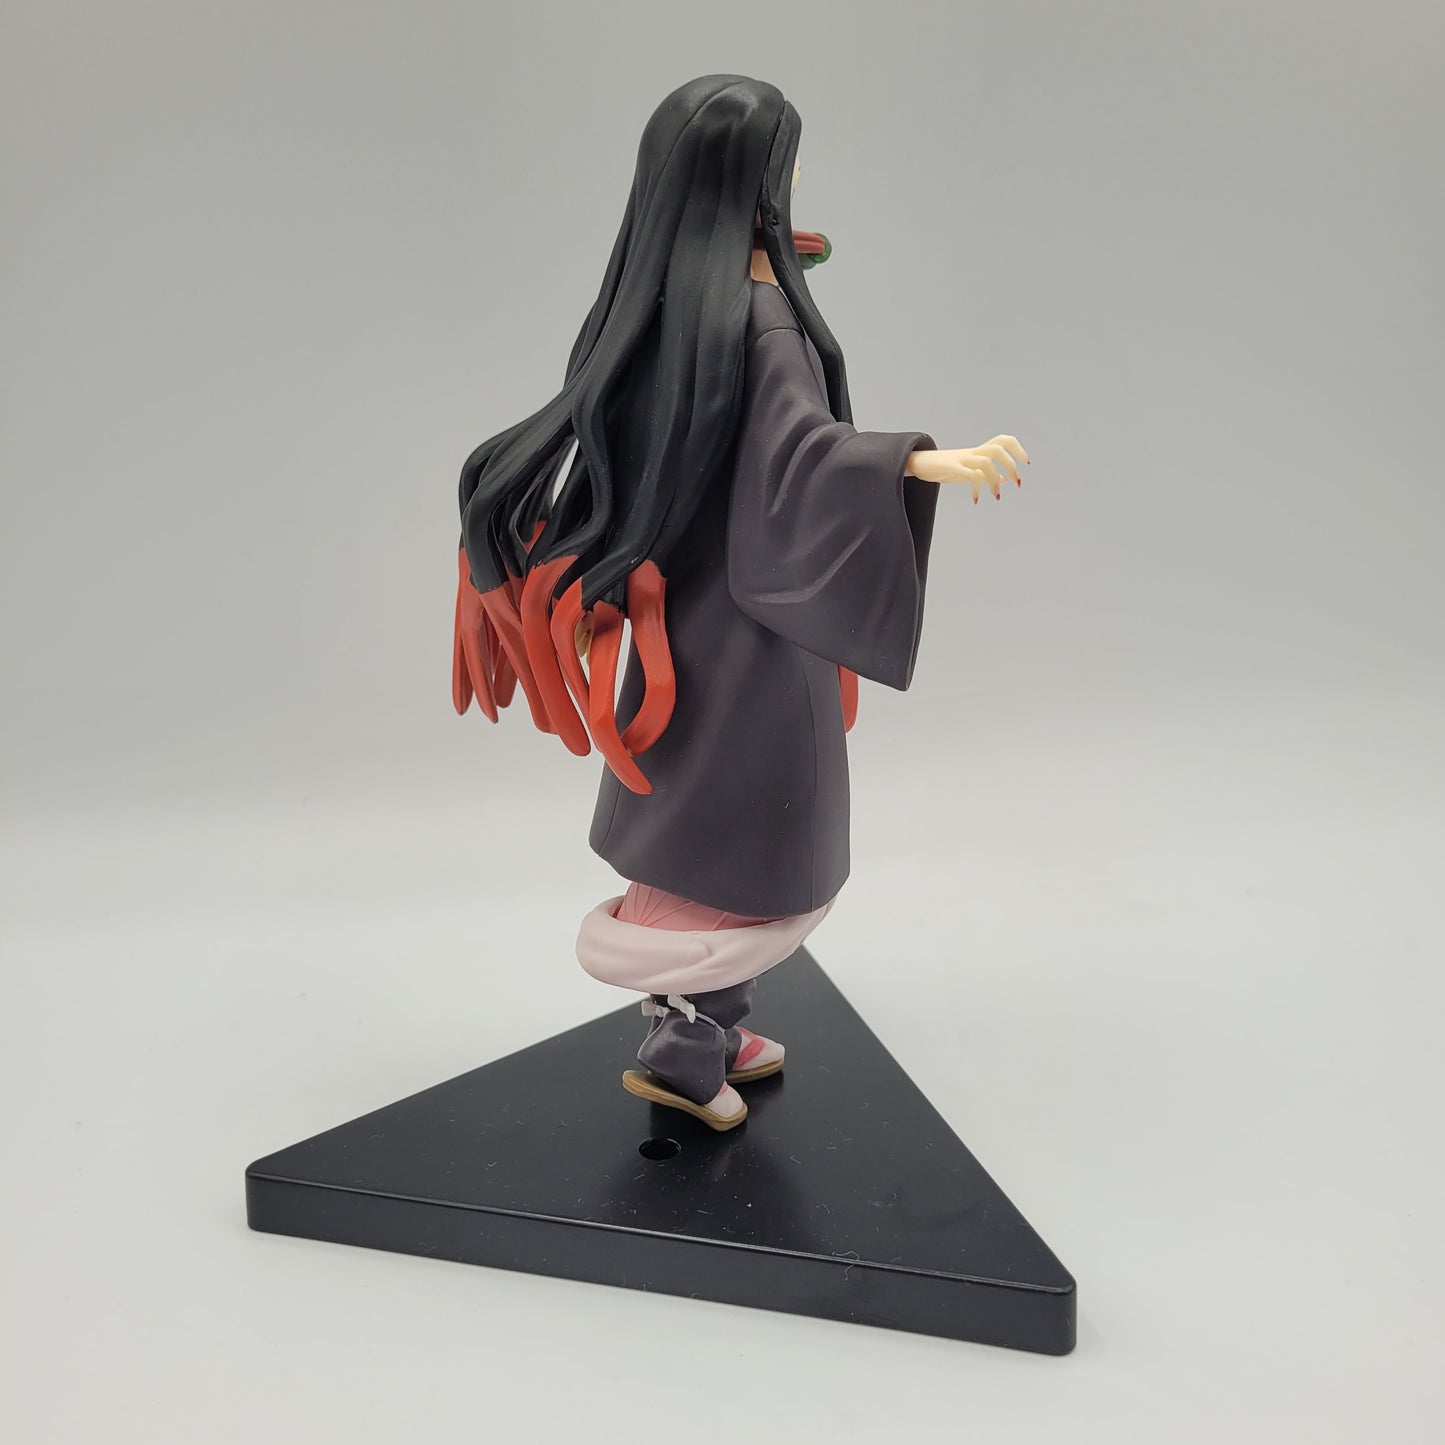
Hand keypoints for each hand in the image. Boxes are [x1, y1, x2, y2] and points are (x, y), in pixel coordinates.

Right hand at [906, 436, 1029, 500]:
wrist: (919, 463)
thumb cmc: (945, 468)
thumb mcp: (969, 470)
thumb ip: (987, 474)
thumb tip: (1006, 480)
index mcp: (978, 451)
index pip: (1003, 440)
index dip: (1017, 449)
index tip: (1025, 463)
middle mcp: (972, 452)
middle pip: (998, 449)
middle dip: (1011, 465)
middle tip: (1016, 483)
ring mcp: (962, 459)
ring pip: (987, 461)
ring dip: (996, 480)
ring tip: (995, 495)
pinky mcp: (951, 468)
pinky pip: (969, 475)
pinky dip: (976, 488)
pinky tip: (976, 499)